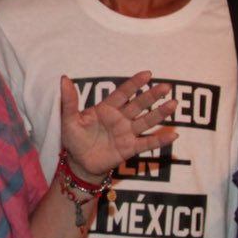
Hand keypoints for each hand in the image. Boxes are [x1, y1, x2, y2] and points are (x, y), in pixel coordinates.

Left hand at [59, 72, 177, 178]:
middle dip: (152, 96)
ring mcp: (127, 133)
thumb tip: (63, 78)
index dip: (135, 84)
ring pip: (146, 121)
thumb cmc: (74, 139)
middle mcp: (120, 118)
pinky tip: (173, 135)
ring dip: (160, 114)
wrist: (79, 163)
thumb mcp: (69, 120)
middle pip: (139, 105)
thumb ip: (69, 101)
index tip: (148, 74)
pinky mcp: (130, 148)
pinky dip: (160, 140)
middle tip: (166, 87)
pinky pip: (147, 143)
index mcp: (106, 109)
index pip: (123, 93)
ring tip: (173, 105)